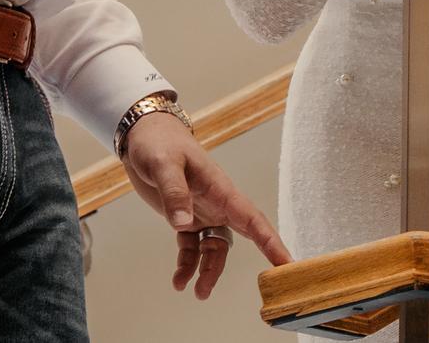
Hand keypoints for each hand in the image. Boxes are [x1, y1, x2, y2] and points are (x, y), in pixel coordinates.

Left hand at [121, 113, 291, 298]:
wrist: (142, 136)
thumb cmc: (158, 142)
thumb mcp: (164, 164)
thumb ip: (175, 193)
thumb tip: (184, 225)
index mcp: (220, 188)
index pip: (252, 218)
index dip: (271, 241)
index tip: (287, 263)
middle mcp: (217, 203)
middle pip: (240, 238)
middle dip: (249, 262)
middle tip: (258, 292)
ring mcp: (202, 211)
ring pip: (214, 249)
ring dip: (208, 271)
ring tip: (196, 292)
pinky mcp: (185, 218)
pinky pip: (192, 248)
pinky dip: (187, 265)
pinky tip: (178, 280)